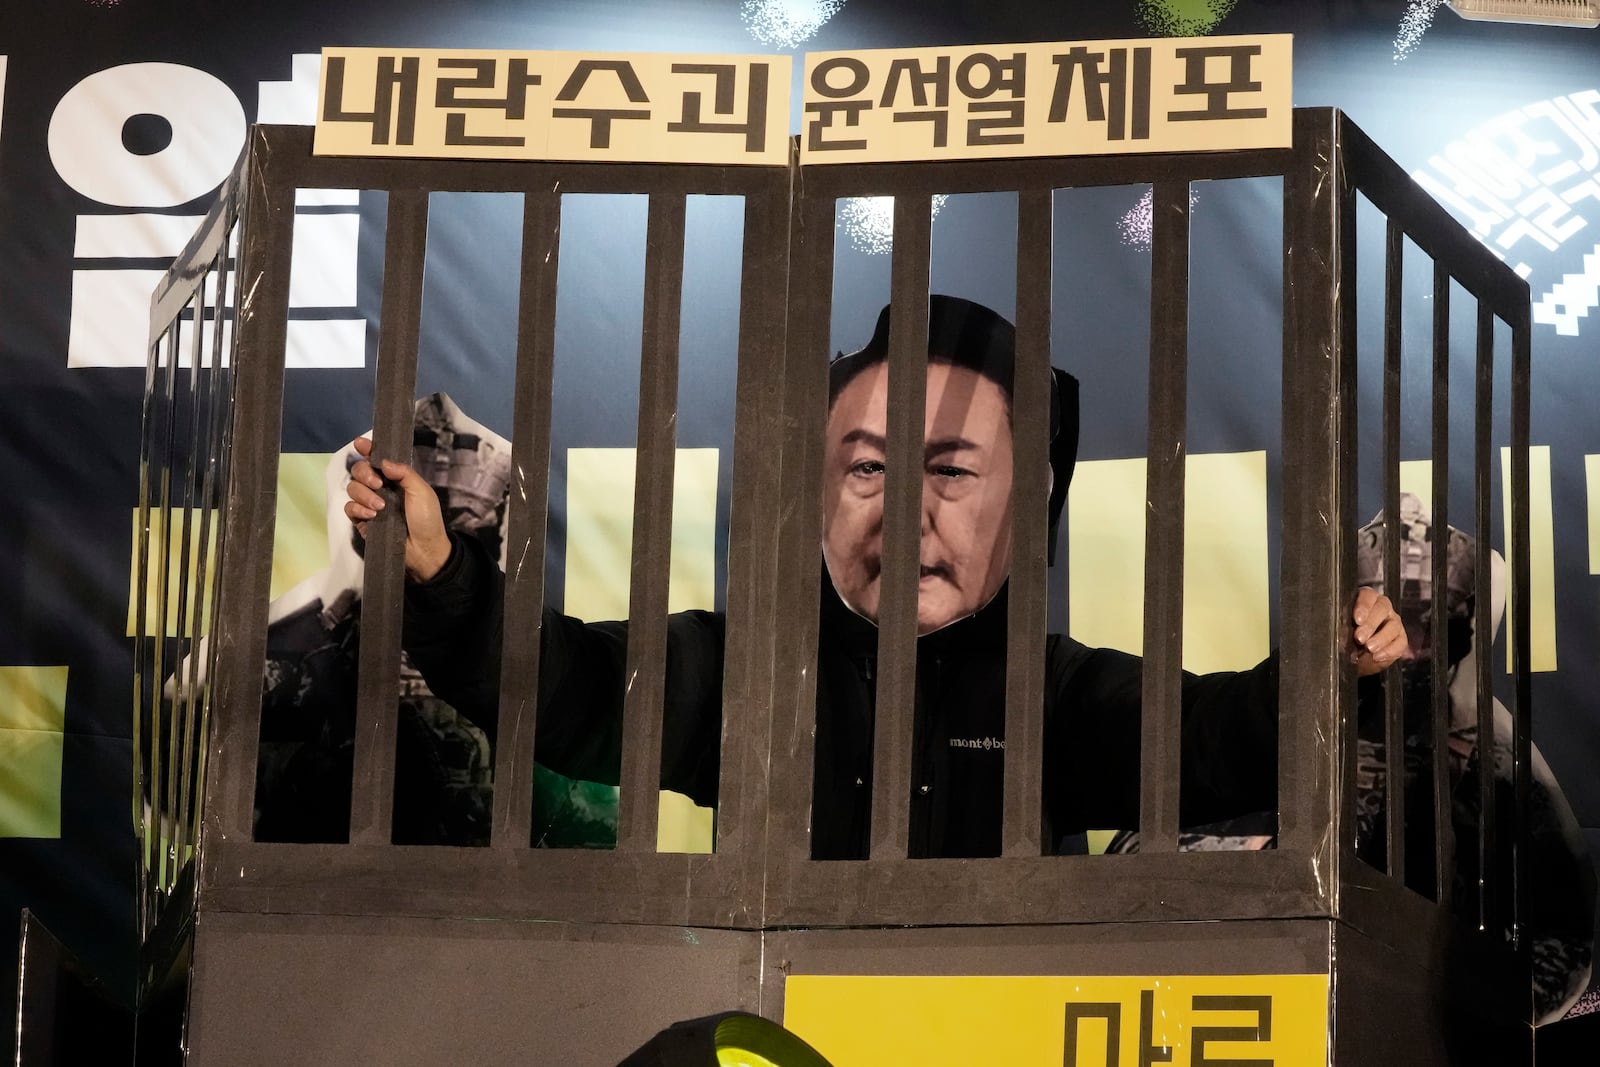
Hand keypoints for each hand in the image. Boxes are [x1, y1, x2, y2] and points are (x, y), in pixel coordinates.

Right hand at [343, 436, 451, 582]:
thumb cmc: (427, 519)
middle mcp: (380, 488)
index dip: (367, 450)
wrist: (425, 550)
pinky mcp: (362, 521)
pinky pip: (350, 508)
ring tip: (380, 506)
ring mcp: (370, 504)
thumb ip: (404, 473)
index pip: (377, 460)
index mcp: (395, 479)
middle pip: (359, 471)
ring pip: (352, 488)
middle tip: (377, 484)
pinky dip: (358, 508)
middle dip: (364, 473)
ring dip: (364, 494)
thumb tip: (383, 462)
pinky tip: (371, 515)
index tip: (361, 444)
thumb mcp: (422, 491)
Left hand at [1350, 587, 1407, 676]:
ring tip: (1369, 649)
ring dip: (1380, 639)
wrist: (1355, 658)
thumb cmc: (1346, 637)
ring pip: (1393, 626)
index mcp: (1365, 600)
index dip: (1364, 606)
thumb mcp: (1341, 629)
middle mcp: (1382, 608)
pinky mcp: (1400, 638)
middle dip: (1370, 625)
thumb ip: (1342, 625)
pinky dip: (1389, 651)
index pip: (1368, 596)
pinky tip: (1377, 656)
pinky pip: (1400, 642)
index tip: (1357, 620)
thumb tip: (1338, 629)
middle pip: (1382, 609)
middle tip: (1359, 638)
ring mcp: (1393, 622)